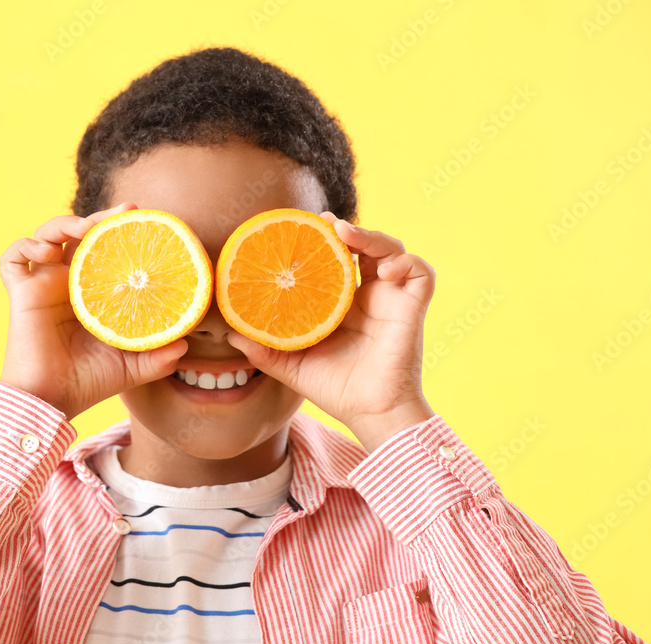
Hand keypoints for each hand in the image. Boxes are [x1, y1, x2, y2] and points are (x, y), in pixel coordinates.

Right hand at [0, 202, 187, 420]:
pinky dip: (25, 246)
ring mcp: (43, 285)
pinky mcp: (22, 294)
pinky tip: (46, 253)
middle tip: (126, 211)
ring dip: (64, 222)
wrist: (52, 401)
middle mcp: (67, 283)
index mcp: (93, 293)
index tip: (145, 222)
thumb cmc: (87, 383)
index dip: (121, 232)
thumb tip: (186, 344)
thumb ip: (159, 355)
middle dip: (100, 217)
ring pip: (46, 235)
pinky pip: (12, 258)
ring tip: (86, 227)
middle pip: (79, 234)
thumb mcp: (133, 367)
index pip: (106, 250)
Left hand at [227, 211, 436, 451]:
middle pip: (362, 246)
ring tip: (346, 234)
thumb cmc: (335, 390)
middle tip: (323, 222)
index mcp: (341, 302)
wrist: (369, 414)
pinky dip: (407, 262)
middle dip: (345, 229)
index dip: (322, 240)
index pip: (334, 258)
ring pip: (391, 249)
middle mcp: (368, 295)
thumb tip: (229, 334)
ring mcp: (393, 298)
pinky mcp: (413, 307)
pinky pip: (421, 272)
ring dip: (372, 235)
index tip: (300, 228)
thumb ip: (262, 349)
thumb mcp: (290, 365)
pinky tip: (385, 270)